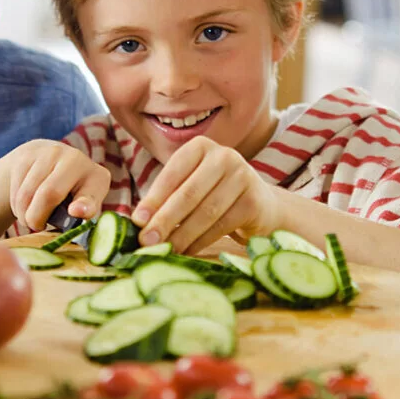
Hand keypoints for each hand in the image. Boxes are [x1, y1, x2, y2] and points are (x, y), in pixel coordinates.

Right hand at [7, 140, 109, 229]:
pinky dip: (16, 204)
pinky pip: (16, 189)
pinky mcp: (26, 155)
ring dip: (23, 214)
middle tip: (36, 226)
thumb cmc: (71, 193)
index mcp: (97, 178)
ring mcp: (49, 154)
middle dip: (37, 218)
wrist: (49, 159)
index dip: (84, 205)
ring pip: (27, 194)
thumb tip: (75, 214)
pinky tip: (24, 205)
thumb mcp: (83, 204)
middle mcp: (76, 159)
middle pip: (49, 194)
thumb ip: (81, 214)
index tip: (76, 212)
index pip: (89, 195)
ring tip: (29, 218)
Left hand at [131, 136, 280, 253]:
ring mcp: (243, 176)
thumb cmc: (215, 194)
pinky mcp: (253, 201)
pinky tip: (187, 252)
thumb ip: (167, 198)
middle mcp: (224, 156)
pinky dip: (200, 242)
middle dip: (164, 220)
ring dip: (181, 235)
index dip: (154, 199)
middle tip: (146, 242)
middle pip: (188, 194)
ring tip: (164, 251)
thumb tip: (138, 222)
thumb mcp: (190, 186)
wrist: (262, 205)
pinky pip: (221, 225)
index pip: (172, 173)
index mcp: (201, 146)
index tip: (137, 221)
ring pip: (205, 212)